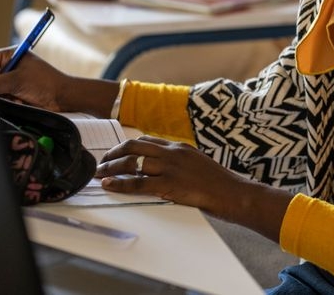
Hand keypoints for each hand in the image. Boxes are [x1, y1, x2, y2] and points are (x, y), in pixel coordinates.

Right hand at [0, 47, 73, 111]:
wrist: (62, 97)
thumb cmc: (45, 83)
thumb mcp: (16, 80)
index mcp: (10, 55)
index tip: (0, 78)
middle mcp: (9, 65)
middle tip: (11, 90)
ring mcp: (11, 79)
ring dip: (5, 96)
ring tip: (19, 97)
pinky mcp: (14, 91)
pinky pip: (0, 98)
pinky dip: (9, 102)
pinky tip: (21, 102)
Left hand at [96, 137, 241, 209]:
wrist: (233, 192)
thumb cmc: (219, 183)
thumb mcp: (198, 164)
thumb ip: (180, 163)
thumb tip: (162, 169)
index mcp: (180, 147)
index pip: (146, 141)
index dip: (126, 146)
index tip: (115, 153)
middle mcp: (172, 153)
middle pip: (134, 147)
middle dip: (113, 154)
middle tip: (102, 163)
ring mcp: (170, 168)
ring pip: (132, 162)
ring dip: (111, 168)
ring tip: (100, 174)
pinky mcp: (169, 185)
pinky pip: (138, 183)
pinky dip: (120, 183)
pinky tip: (109, 185)